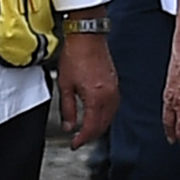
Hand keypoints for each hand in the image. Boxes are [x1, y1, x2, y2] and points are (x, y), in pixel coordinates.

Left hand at [52, 25, 114, 148]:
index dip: (82, 139)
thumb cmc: (75, 55)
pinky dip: (105, 115)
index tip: (74, 144)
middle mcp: (109, 96)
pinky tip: (97, 114)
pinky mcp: (115, 83)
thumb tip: (68, 126)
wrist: (87, 36)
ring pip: (110, 117)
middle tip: (78, 139)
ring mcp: (114, 89)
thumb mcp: (65, 85)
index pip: (91, 127)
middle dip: (91, 135)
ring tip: (86, 130)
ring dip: (99, 126)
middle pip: (103, 125)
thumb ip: (67, 109)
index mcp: (96, 98)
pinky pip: (113, 106)